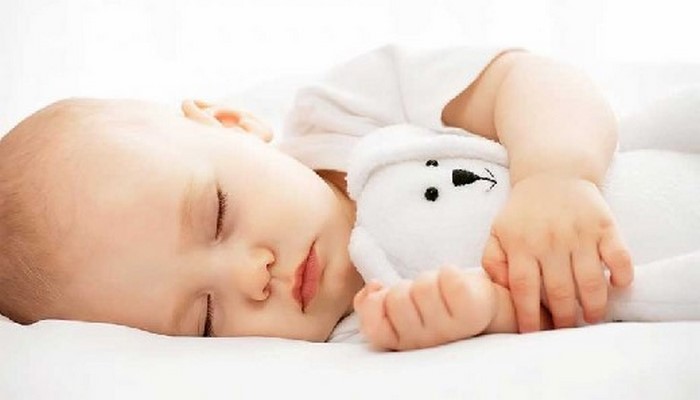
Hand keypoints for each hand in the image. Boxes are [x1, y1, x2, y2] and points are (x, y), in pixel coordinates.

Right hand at [353, 267, 495, 350]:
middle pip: (396, 299)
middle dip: (406, 286)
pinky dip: (449, 273)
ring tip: (440, 289)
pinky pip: (448, 279)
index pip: (374, 326)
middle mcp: (424, 343)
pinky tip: (454, 280)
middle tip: (422, 293)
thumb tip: (373, 288)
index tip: (385, 292)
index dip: (376, 304)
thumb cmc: (437, 302)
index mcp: (403, 342)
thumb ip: (373, 304)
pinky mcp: (472, 314)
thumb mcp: (398, 306)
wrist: (484, 306)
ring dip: (429, 279)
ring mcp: (449, 331)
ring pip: (421, 287)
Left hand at [481, 174, 632, 331]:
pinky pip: (619, 257)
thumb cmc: (523, 212)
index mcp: (521, 244)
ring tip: (592, 317)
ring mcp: (579, 233)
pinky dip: (622, 276)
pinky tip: (617, 286)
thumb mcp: (497, 232)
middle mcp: (550, 241)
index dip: (528, 316)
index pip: (523, 289)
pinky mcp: (604, 225)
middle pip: (560, 291)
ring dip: (594, 306)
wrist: (552, 173)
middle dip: (564, 319)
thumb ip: (492, 261)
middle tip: (566, 330)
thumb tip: (500, 288)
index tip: (532, 334)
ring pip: (591, 281)